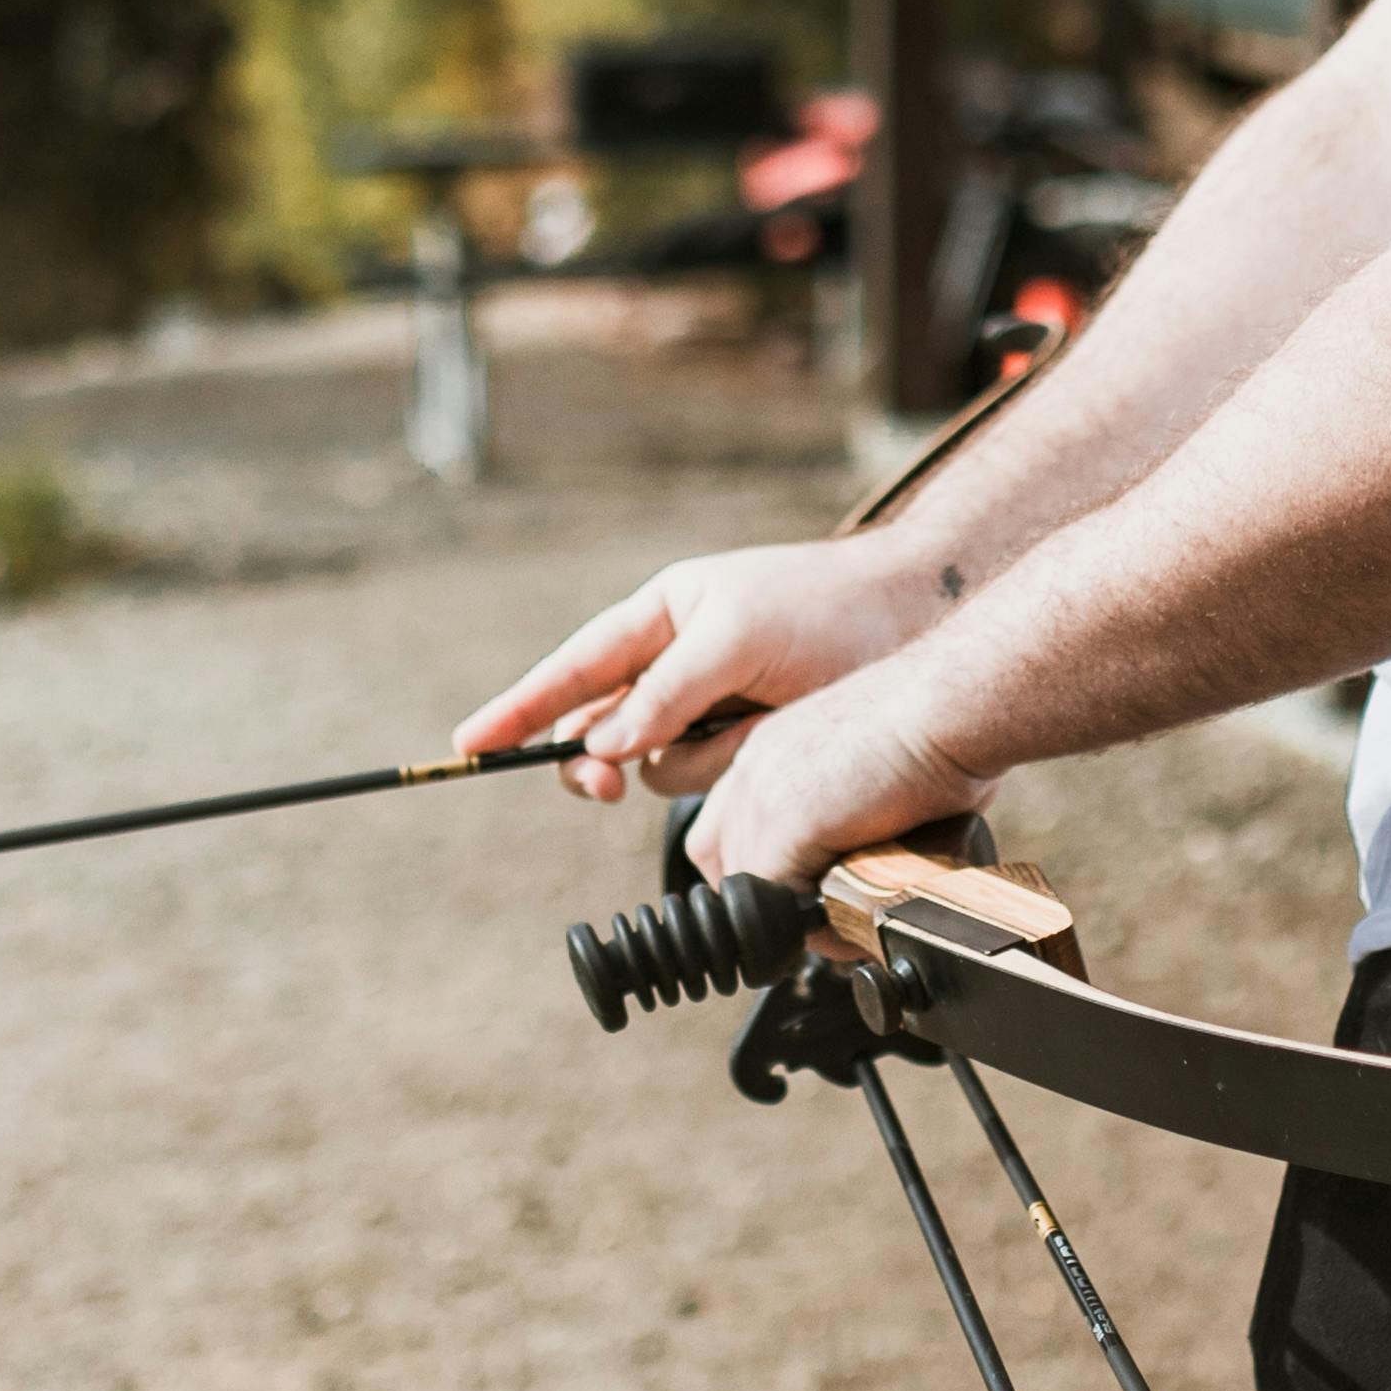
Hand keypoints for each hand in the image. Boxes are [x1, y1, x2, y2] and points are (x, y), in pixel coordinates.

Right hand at [452, 531, 960, 801]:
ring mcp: (719, 711)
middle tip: (600, 780)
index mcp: (665, 615)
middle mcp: (682, 665)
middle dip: (600, 757)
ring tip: (763, 717)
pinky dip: (737, 771)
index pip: (575, 668)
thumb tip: (609, 744)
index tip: (469, 744)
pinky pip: (715, 782)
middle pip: (607, 730)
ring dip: (701, 758)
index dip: (520, 708)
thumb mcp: (737, 636)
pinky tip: (781, 738)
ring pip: (663, 766)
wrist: (921, 620)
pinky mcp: (757, 750)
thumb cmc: (827, 607)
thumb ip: (667, 691)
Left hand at [666, 658, 996, 889]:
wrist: (950, 704)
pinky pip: (778, 900)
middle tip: (818, 910)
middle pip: (720, 859)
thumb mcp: (868, 772)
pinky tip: (855, 909)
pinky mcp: (787, 823)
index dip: (759, 868)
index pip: (724, 828)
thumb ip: (843, 820)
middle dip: (766, 895)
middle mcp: (753, 768)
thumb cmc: (936, 730)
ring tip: (847, 913)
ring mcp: (761, 794)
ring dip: (792, 910)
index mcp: (768, 751)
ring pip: (748, 885)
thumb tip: (856, 873)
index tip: (798, 888)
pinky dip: (813, 919)